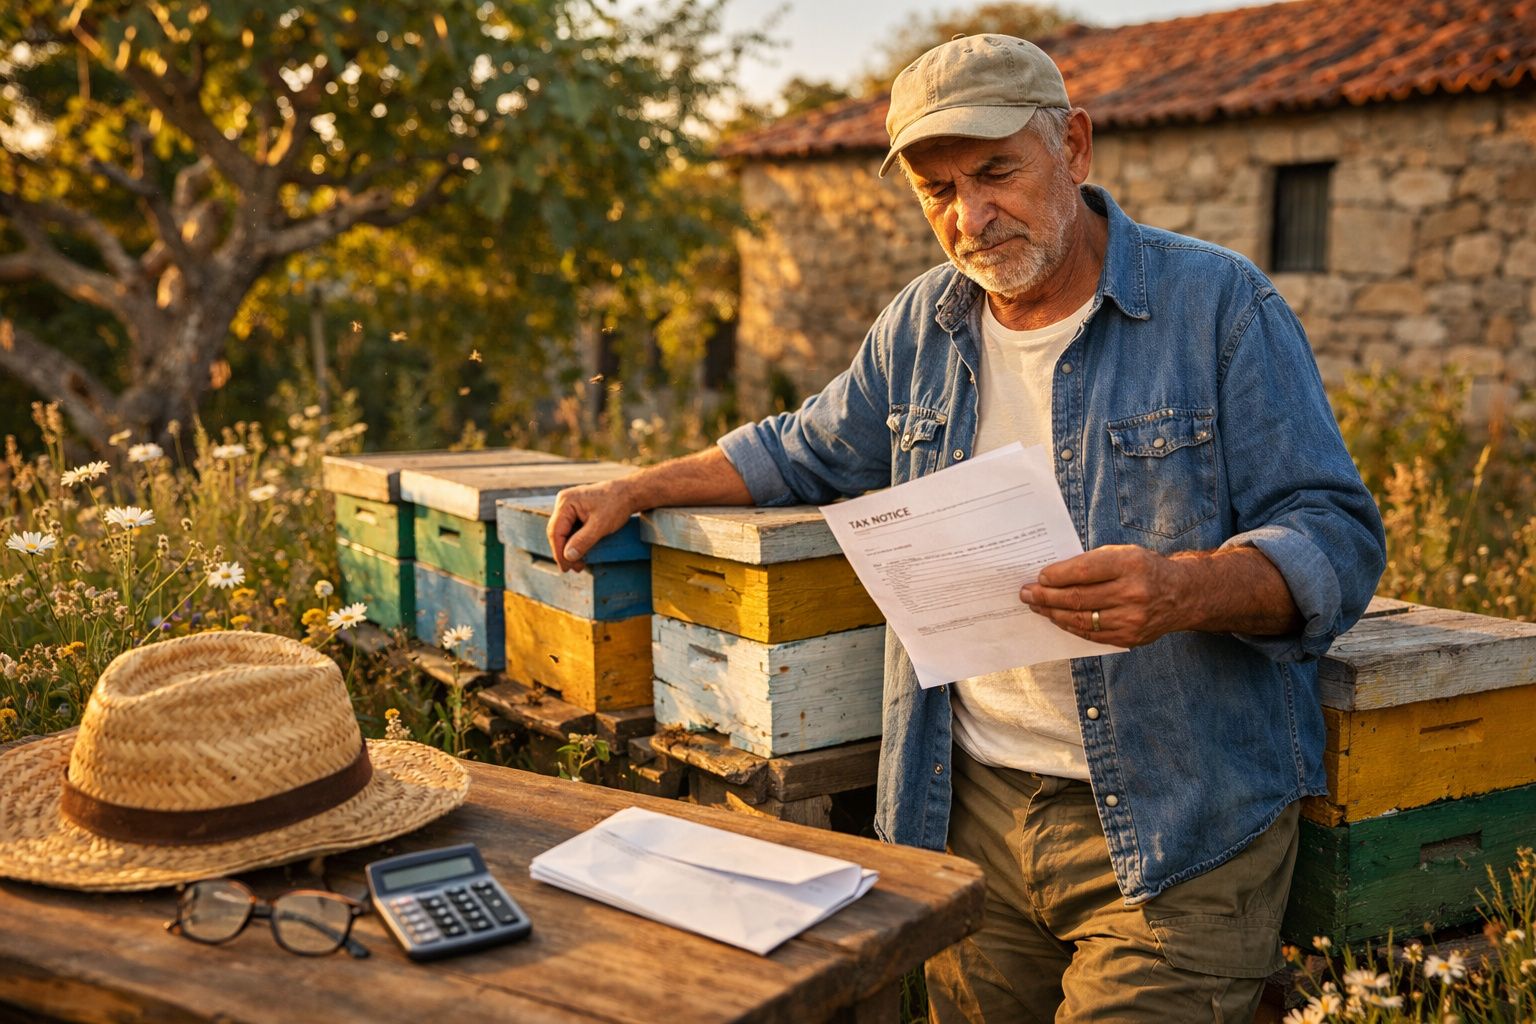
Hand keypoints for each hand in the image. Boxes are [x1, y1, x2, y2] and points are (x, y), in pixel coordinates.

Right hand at [547, 479, 634, 571]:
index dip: (559, 553)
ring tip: (579, 564)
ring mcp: (568, 505)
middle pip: (557, 532)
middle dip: (564, 552)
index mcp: (566, 502)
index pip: (556, 532)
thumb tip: (567, 556)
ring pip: (563, 532)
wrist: (628, 493)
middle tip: (573, 568)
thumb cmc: (616, 504)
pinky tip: (581, 551)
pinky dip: (574, 541)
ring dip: (569, 548)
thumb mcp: (600, 525)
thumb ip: (583, 541)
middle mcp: (563, 502)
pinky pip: (570, 528)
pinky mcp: (575, 509)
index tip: (565, 568)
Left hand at [1019, 545, 1188, 647]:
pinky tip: (1057, 618)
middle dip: (1046, 596)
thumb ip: (1091, 563)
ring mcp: (1132, 619)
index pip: (1083, 571)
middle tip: (1027, 594)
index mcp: (1129, 565)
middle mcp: (1132, 593)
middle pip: (1078, 598)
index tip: (1039, 577)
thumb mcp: (1123, 554)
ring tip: (1037, 607)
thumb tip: (1052, 576)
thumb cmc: (1144, 569)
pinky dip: (1070, 626)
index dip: (1056, 576)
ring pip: (1081, 619)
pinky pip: (1091, 634)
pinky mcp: (1130, 637)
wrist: (1182, 595)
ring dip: (1053, 613)